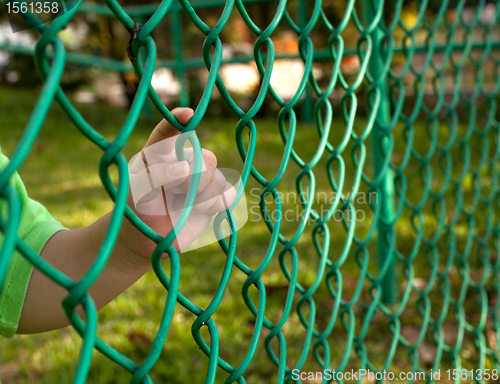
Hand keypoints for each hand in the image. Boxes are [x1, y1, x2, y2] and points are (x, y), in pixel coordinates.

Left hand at [118, 108, 235, 264]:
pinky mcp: (213, 198)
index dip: (179, 120)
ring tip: (183, 205)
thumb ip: (155, 175)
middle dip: (194, 178)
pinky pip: (227, 195)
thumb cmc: (135, 210)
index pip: (169, 132)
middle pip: (204, 158)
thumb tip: (185, 168)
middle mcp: (183, 161)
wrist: (146, 240)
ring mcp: (201, 179)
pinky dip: (214, 205)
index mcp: (159, 153)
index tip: (186, 115)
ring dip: (201, 196)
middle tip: (176, 192)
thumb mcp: (136, 191)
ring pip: (217, 178)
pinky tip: (198, 211)